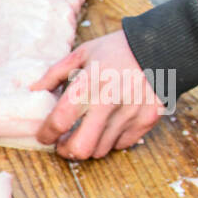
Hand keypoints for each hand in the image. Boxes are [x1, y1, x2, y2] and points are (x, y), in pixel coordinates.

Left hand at [32, 31, 164, 158]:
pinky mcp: (147, 119)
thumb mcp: (82, 53)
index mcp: (89, 82)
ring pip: (101, 150)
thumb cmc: (117, 49)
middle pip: (81, 148)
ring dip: (89, 147)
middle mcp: (110, 101)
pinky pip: (122, 144)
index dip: (46, 134)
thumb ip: (54, 73)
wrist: (164, 46)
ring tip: (86, 134)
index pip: (60, 119)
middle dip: (67, 151)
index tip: (44, 136)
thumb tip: (33, 90)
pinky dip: (111, 141)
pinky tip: (108, 127)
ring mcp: (131, 113)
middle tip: (63, 145)